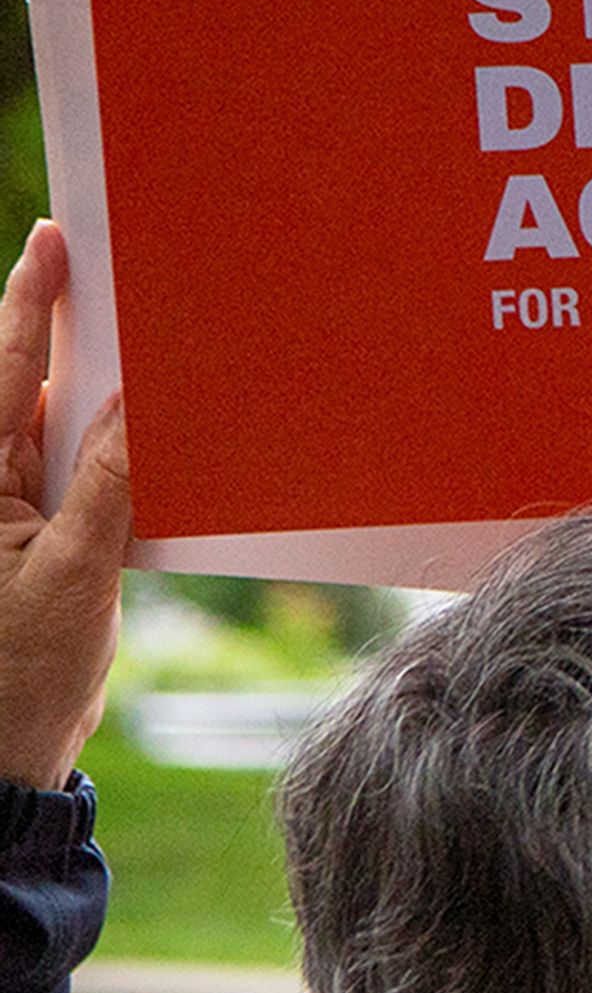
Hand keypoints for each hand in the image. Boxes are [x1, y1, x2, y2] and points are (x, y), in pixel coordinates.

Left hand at [0, 229, 129, 791]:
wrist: (7, 755)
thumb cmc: (19, 676)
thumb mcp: (73, 575)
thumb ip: (106, 485)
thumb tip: (138, 405)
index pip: (3, 369)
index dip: (29, 300)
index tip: (55, 237)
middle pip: (38, 387)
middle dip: (81, 336)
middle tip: (126, 277)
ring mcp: (23, 513)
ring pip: (74, 433)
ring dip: (117, 402)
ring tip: (163, 356)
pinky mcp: (57, 543)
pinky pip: (97, 480)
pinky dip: (133, 458)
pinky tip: (172, 439)